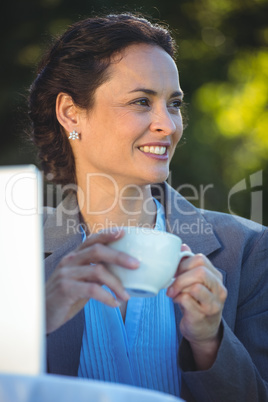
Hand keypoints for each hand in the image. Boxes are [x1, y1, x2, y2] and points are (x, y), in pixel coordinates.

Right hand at [46, 229, 138, 333]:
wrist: (43, 313)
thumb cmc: (66, 296)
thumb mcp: (82, 281)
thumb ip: (97, 274)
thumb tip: (123, 273)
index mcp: (75, 256)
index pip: (92, 240)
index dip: (107, 235)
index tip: (124, 233)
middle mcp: (70, 261)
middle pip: (97, 251)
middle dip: (119, 256)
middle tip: (136, 265)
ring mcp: (66, 274)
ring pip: (97, 271)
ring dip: (116, 284)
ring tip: (126, 296)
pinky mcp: (65, 289)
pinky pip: (92, 290)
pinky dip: (107, 297)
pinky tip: (114, 304)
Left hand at [166, 244, 226, 369]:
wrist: (202, 330)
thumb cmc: (196, 303)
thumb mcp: (195, 282)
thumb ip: (189, 264)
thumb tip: (182, 246)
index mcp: (216, 277)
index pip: (201, 259)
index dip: (183, 263)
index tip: (174, 271)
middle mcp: (219, 289)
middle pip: (200, 271)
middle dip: (180, 276)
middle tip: (171, 284)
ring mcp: (213, 304)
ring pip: (195, 286)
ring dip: (179, 288)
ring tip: (174, 293)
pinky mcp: (203, 316)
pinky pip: (187, 300)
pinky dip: (178, 299)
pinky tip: (177, 301)